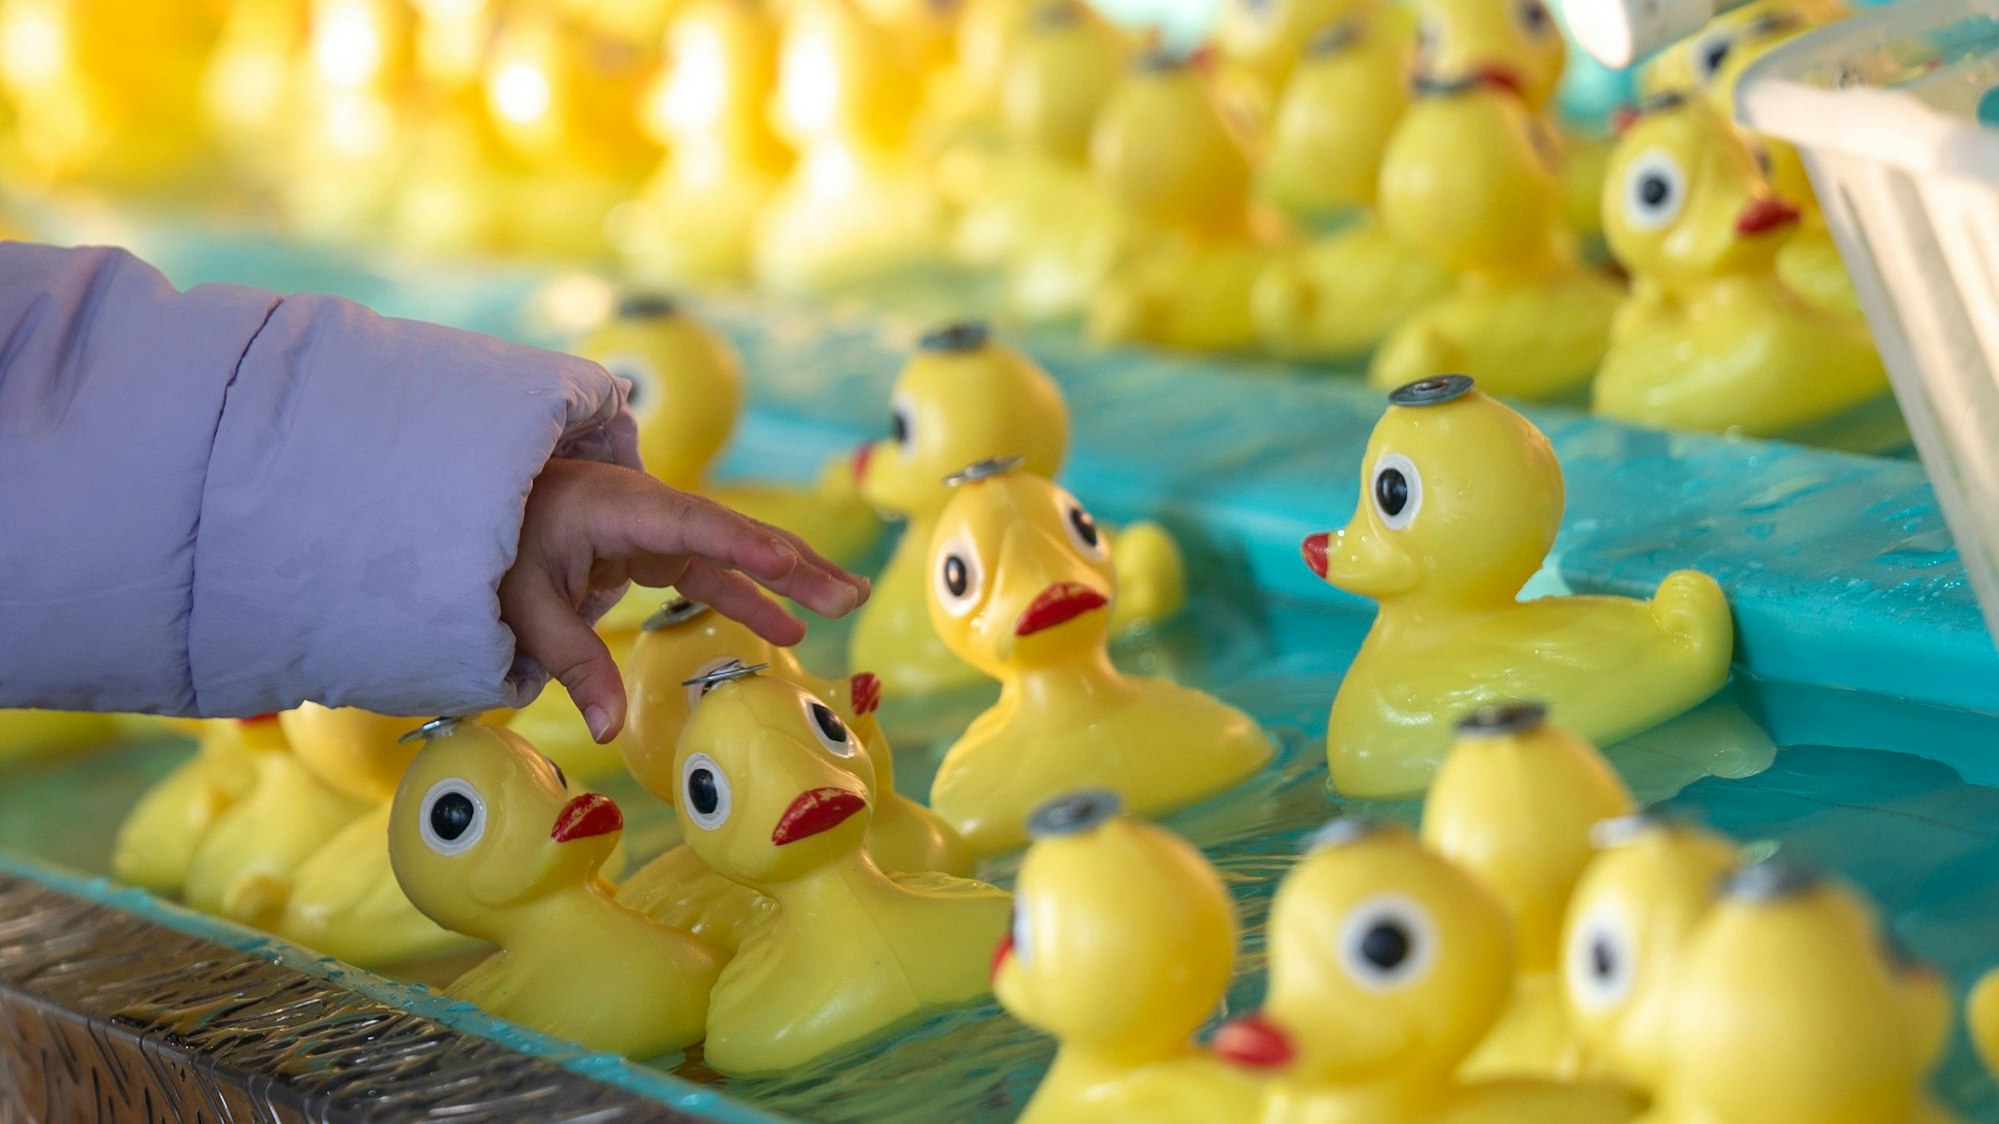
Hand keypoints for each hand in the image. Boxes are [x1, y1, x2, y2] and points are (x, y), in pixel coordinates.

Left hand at [500, 459, 869, 742]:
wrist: (483, 507)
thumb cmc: (500, 547)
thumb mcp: (524, 606)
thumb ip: (571, 661)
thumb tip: (609, 728)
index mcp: (618, 509)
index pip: (689, 525)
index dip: (740, 545)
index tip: (786, 564)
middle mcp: (651, 510)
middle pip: (734, 534)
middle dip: (796, 566)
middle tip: (850, 596)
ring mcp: (658, 528)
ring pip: (737, 550)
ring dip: (793, 576)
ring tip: (848, 602)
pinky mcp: (655, 548)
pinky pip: (714, 571)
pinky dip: (753, 595)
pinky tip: (791, 628)